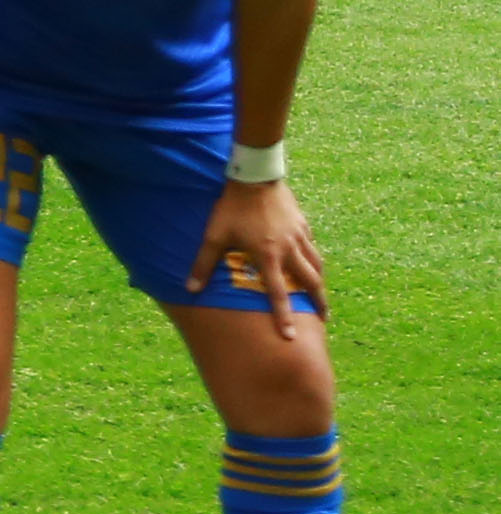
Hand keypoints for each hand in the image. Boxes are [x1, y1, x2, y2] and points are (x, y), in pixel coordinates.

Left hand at [192, 176, 323, 336]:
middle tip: (322, 317)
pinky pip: (312, 246)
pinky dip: (313, 257)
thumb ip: (203, 264)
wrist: (255, 176)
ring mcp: (300, 236)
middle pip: (311, 282)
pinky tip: (310, 260)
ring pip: (317, 264)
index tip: (291, 337)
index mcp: (268, 256)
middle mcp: (289, 249)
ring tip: (320, 293)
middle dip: (318, 301)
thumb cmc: (231, 207)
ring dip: (319, 281)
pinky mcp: (303, 223)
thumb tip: (190, 288)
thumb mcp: (214, 236)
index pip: (279, 294)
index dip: (284, 317)